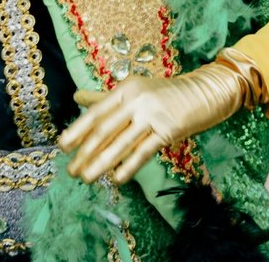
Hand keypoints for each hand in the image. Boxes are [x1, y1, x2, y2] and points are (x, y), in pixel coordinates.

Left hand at [57, 63, 246, 183]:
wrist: (205, 92)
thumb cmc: (165, 94)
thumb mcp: (134, 90)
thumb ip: (105, 97)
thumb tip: (76, 96)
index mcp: (126, 89)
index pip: (96, 112)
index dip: (77, 130)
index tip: (62, 147)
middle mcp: (137, 100)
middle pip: (105, 129)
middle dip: (85, 152)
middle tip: (71, 171)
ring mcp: (153, 114)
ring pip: (121, 143)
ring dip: (101, 163)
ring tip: (87, 178)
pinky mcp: (169, 130)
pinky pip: (144, 151)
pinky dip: (129, 166)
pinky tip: (117, 179)